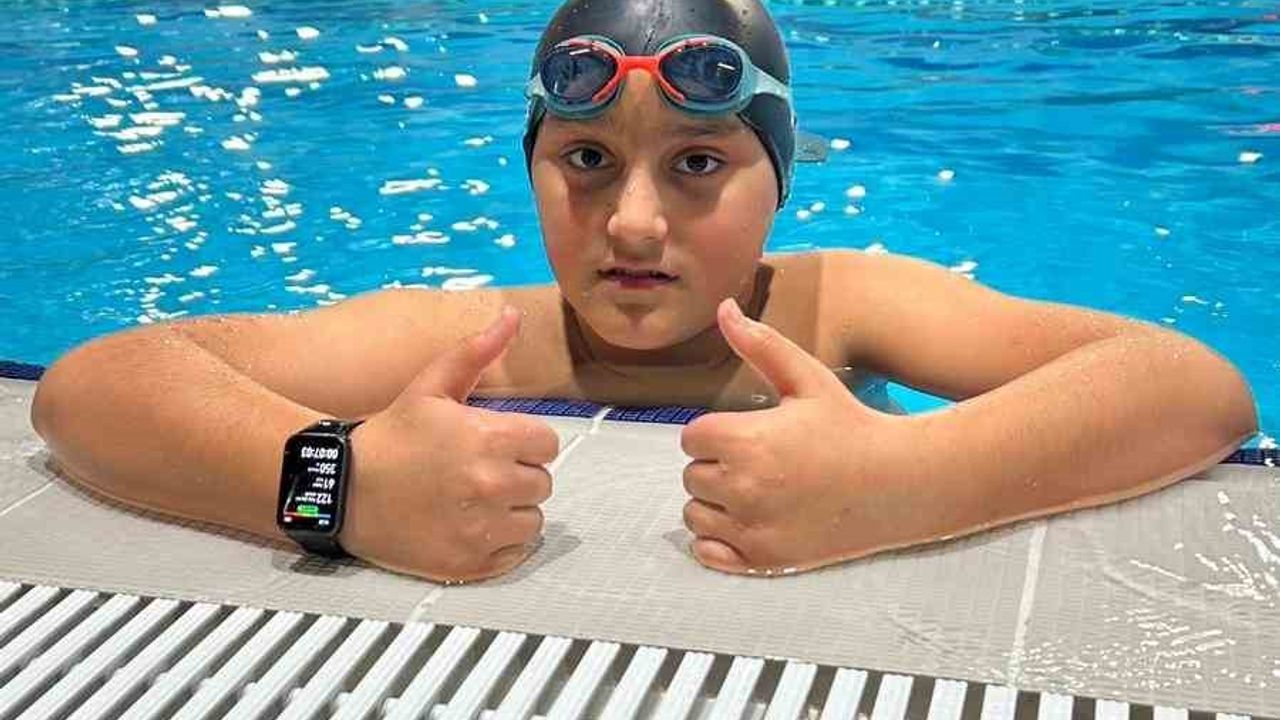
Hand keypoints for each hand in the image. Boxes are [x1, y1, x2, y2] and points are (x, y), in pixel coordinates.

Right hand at [341, 306, 559, 582]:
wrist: (342, 491)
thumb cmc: (392, 436)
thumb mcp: (430, 386)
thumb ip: (477, 351)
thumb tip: (512, 315)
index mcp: (490, 438)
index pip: (548, 444)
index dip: (525, 442)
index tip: (496, 444)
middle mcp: (492, 484)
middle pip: (542, 483)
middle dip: (517, 476)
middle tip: (478, 472)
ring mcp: (482, 528)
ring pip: (532, 521)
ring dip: (512, 512)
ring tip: (473, 501)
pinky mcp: (470, 563)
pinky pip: (515, 555)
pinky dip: (499, 545)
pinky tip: (468, 527)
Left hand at [679, 299, 920, 574]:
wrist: (899, 482)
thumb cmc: (851, 424)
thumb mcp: (807, 378)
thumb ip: (759, 344)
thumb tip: (723, 307)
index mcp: (745, 441)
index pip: (691, 438)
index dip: (717, 433)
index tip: (750, 432)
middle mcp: (743, 489)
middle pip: (691, 477)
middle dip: (717, 466)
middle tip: (761, 461)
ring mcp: (752, 529)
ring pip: (695, 515)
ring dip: (714, 503)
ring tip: (757, 490)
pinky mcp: (764, 560)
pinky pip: (708, 552)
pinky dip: (719, 540)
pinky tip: (750, 521)